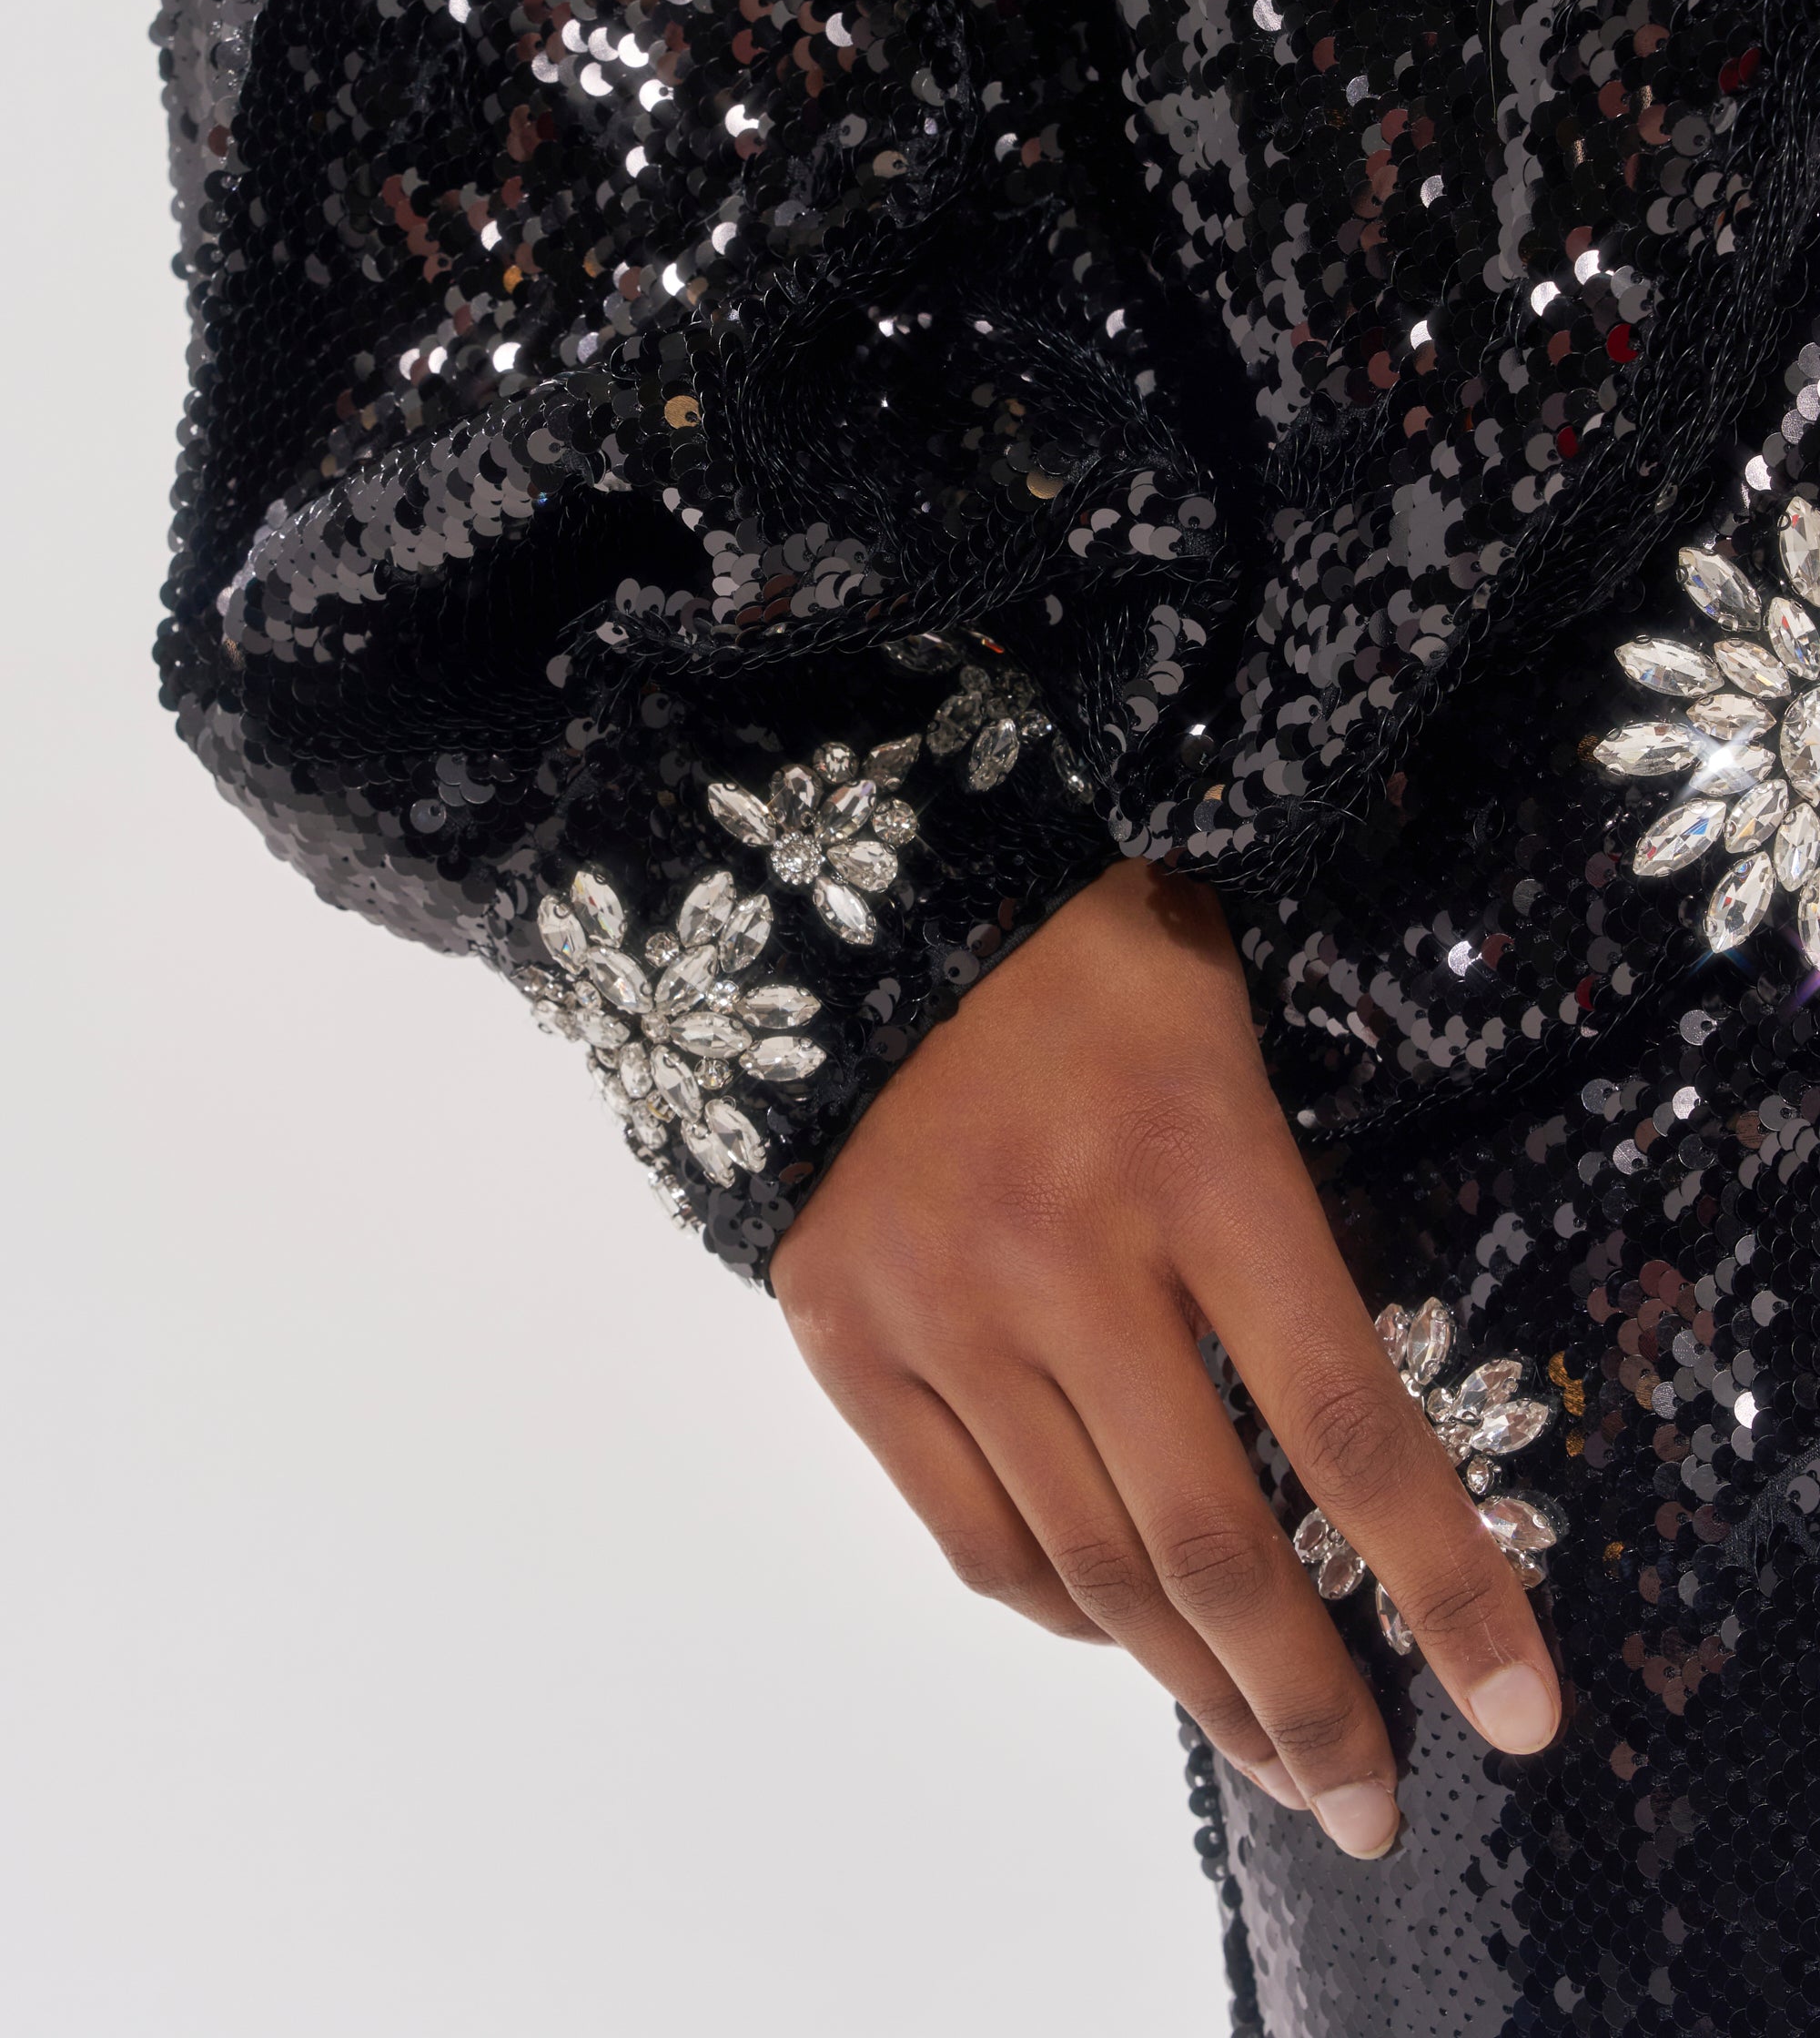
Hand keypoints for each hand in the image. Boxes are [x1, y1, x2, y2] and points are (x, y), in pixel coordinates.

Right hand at [771, 860, 1560, 1859]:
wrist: (861, 900)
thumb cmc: (1094, 966)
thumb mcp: (1231, 1051)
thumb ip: (1282, 1243)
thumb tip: (1337, 1465)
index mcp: (1198, 1162)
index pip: (1346, 1422)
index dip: (1445, 1584)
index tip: (1513, 1715)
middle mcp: (1067, 1255)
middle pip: (1214, 1541)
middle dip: (1310, 1700)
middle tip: (1367, 1802)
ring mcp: (943, 1305)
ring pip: (1090, 1562)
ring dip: (1194, 1685)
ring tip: (1268, 1754)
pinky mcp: (844, 1334)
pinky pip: (969, 1532)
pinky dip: (1057, 1609)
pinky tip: (1115, 1631)